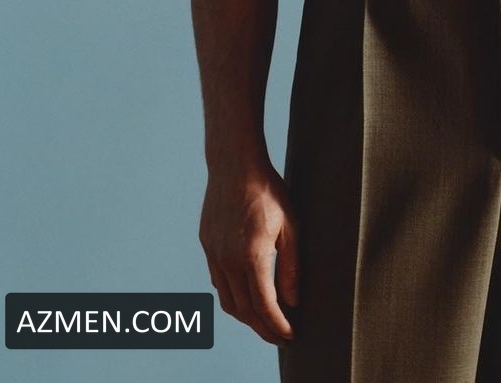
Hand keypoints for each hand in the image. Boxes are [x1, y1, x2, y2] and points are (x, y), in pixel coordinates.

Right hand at [199, 163, 299, 344]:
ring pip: (227, 300)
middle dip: (263, 329)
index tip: (290, 336)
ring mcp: (214, 254)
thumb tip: (293, 301)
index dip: (277, 326)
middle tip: (280, 336)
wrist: (235, 164)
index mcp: (251, 256)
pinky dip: (233, 297)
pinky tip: (246, 295)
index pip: (264, 306)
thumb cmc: (268, 191)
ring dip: (246, 317)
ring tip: (265, 321)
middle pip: (244, 310)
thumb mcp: (291, 225)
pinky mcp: (207, 245)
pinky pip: (218, 282)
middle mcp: (228, 260)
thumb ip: (291, 265)